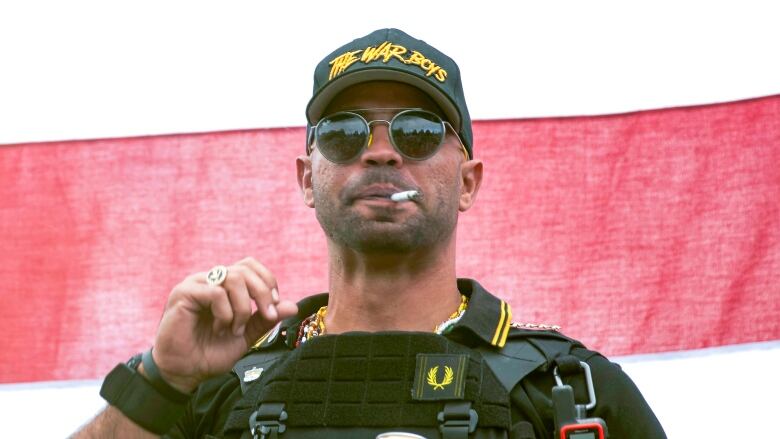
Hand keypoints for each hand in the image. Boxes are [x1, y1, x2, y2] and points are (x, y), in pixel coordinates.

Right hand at [150, 257, 297, 392]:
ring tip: (235, 329)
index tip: (273, 309)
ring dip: (242, 308)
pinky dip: (225, 313)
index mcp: (224, 285)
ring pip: (233, 277)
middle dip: (263, 294)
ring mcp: (196, 284)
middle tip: (266, 316)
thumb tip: (293, 306)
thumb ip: (266, 319)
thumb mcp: (246, 335)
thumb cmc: (210, 353)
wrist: (184, 372)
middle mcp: (210, 280)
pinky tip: (219, 329)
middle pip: (245, 269)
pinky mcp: (183, 293)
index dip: (267, 282)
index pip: (251, 266)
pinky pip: (215, 292)